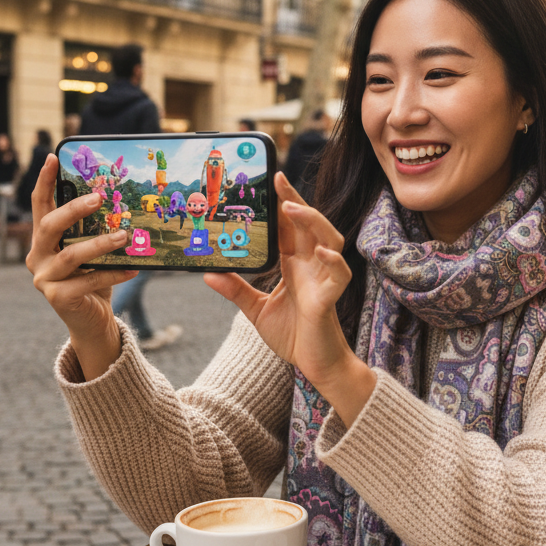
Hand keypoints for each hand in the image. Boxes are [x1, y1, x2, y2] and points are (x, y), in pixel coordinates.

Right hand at [27, 154, 135, 379]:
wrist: (91, 321)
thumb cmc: (93, 279)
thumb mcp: (91, 252)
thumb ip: (93, 231)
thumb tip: (116, 201)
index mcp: (42, 240)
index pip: (40, 204)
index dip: (45, 181)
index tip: (53, 157)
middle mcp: (37, 256)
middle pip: (49, 226)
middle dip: (74, 210)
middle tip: (98, 198)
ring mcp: (44, 278)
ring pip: (71, 255)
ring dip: (101, 244)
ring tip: (124, 236)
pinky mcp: (57, 298)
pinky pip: (89, 280)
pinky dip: (114, 273)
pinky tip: (134, 268)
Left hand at [205, 172, 375, 424]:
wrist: (315, 366)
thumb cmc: (293, 335)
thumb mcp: (255, 310)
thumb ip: (235, 290)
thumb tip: (208, 274)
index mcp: (295, 265)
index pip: (289, 227)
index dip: (283, 203)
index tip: (271, 180)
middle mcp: (311, 267)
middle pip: (309, 225)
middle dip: (296, 201)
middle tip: (279, 180)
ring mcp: (323, 280)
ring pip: (329, 240)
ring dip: (313, 222)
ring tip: (292, 209)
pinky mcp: (329, 299)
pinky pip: (338, 275)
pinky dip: (332, 261)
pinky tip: (320, 251)